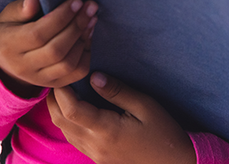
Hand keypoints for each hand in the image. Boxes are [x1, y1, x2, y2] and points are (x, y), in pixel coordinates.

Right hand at [0, 0, 97, 96]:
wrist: (5, 62)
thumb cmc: (10, 31)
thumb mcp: (8, 15)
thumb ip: (20, 7)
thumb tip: (35, 0)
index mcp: (9, 46)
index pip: (38, 35)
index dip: (60, 17)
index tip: (76, 1)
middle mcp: (23, 67)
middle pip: (56, 51)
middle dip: (77, 26)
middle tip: (90, 7)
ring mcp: (39, 79)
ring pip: (68, 64)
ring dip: (84, 39)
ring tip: (91, 19)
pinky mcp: (54, 84)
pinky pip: (76, 73)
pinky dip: (86, 54)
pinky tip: (88, 35)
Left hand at [47, 73, 195, 163]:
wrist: (173, 163)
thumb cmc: (163, 132)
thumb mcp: (145, 106)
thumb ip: (117, 91)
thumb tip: (93, 76)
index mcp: (107, 131)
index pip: (72, 110)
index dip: (62, 90)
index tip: (65, 73)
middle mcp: (96, 145)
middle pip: (60, 120)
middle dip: (54, 98)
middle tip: (60, 77)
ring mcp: (95, 154)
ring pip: (64, 131)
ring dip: (58, 110)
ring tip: (66, 88)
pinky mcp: (97, 158)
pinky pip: (74, 138)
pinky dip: (68, 121)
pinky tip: (77, 107)